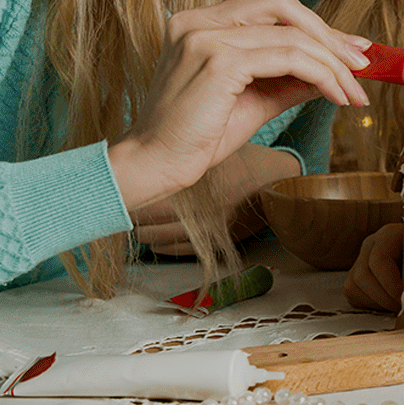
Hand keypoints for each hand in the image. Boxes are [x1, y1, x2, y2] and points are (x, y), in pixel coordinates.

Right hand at [107, 0, 369, 213]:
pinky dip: (320, 75)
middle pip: (283, 6)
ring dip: (333, 63)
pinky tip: (335, 95)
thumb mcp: (253, 101)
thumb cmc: (196, 137)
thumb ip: (289, 80)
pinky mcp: (218, 61)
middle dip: (330, 35)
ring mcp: (206, 36)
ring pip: (291, 35)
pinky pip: (287, 57)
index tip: (352, 49)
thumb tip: (336, 73)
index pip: (270, 9)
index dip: (316, 26)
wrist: (155, 165)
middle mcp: (199, 20)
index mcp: (200, 23)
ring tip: (355, 92)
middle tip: (363, 65)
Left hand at [131, 144, 298, 254]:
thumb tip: (151, 158)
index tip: (124, 194)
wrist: (278, 181)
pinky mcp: (218, 241)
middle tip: (127, 212)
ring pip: (161, 240)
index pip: (151, 199)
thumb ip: (187, 160)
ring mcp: (208, 228)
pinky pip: (181, 252)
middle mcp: (199, 210)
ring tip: (140, 227)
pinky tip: (158, 241)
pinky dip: (164, 247)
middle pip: (150, 223)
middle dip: (136, 220)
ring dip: (147, 235)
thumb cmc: (246, 161)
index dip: (135, 199)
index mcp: (195, 186)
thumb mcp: (215, 153)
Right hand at [345, 222, 403, 312]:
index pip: (379, 260)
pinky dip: (371, 305)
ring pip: (354, 286)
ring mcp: (360, 260)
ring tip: (400, 306)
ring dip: (378, 303)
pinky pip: (354, 294)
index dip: (392, 285)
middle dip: (385, 298)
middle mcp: (370, 245)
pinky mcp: (356, 276)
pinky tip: (389, 304)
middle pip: (362, 275)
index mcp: (389, 235)